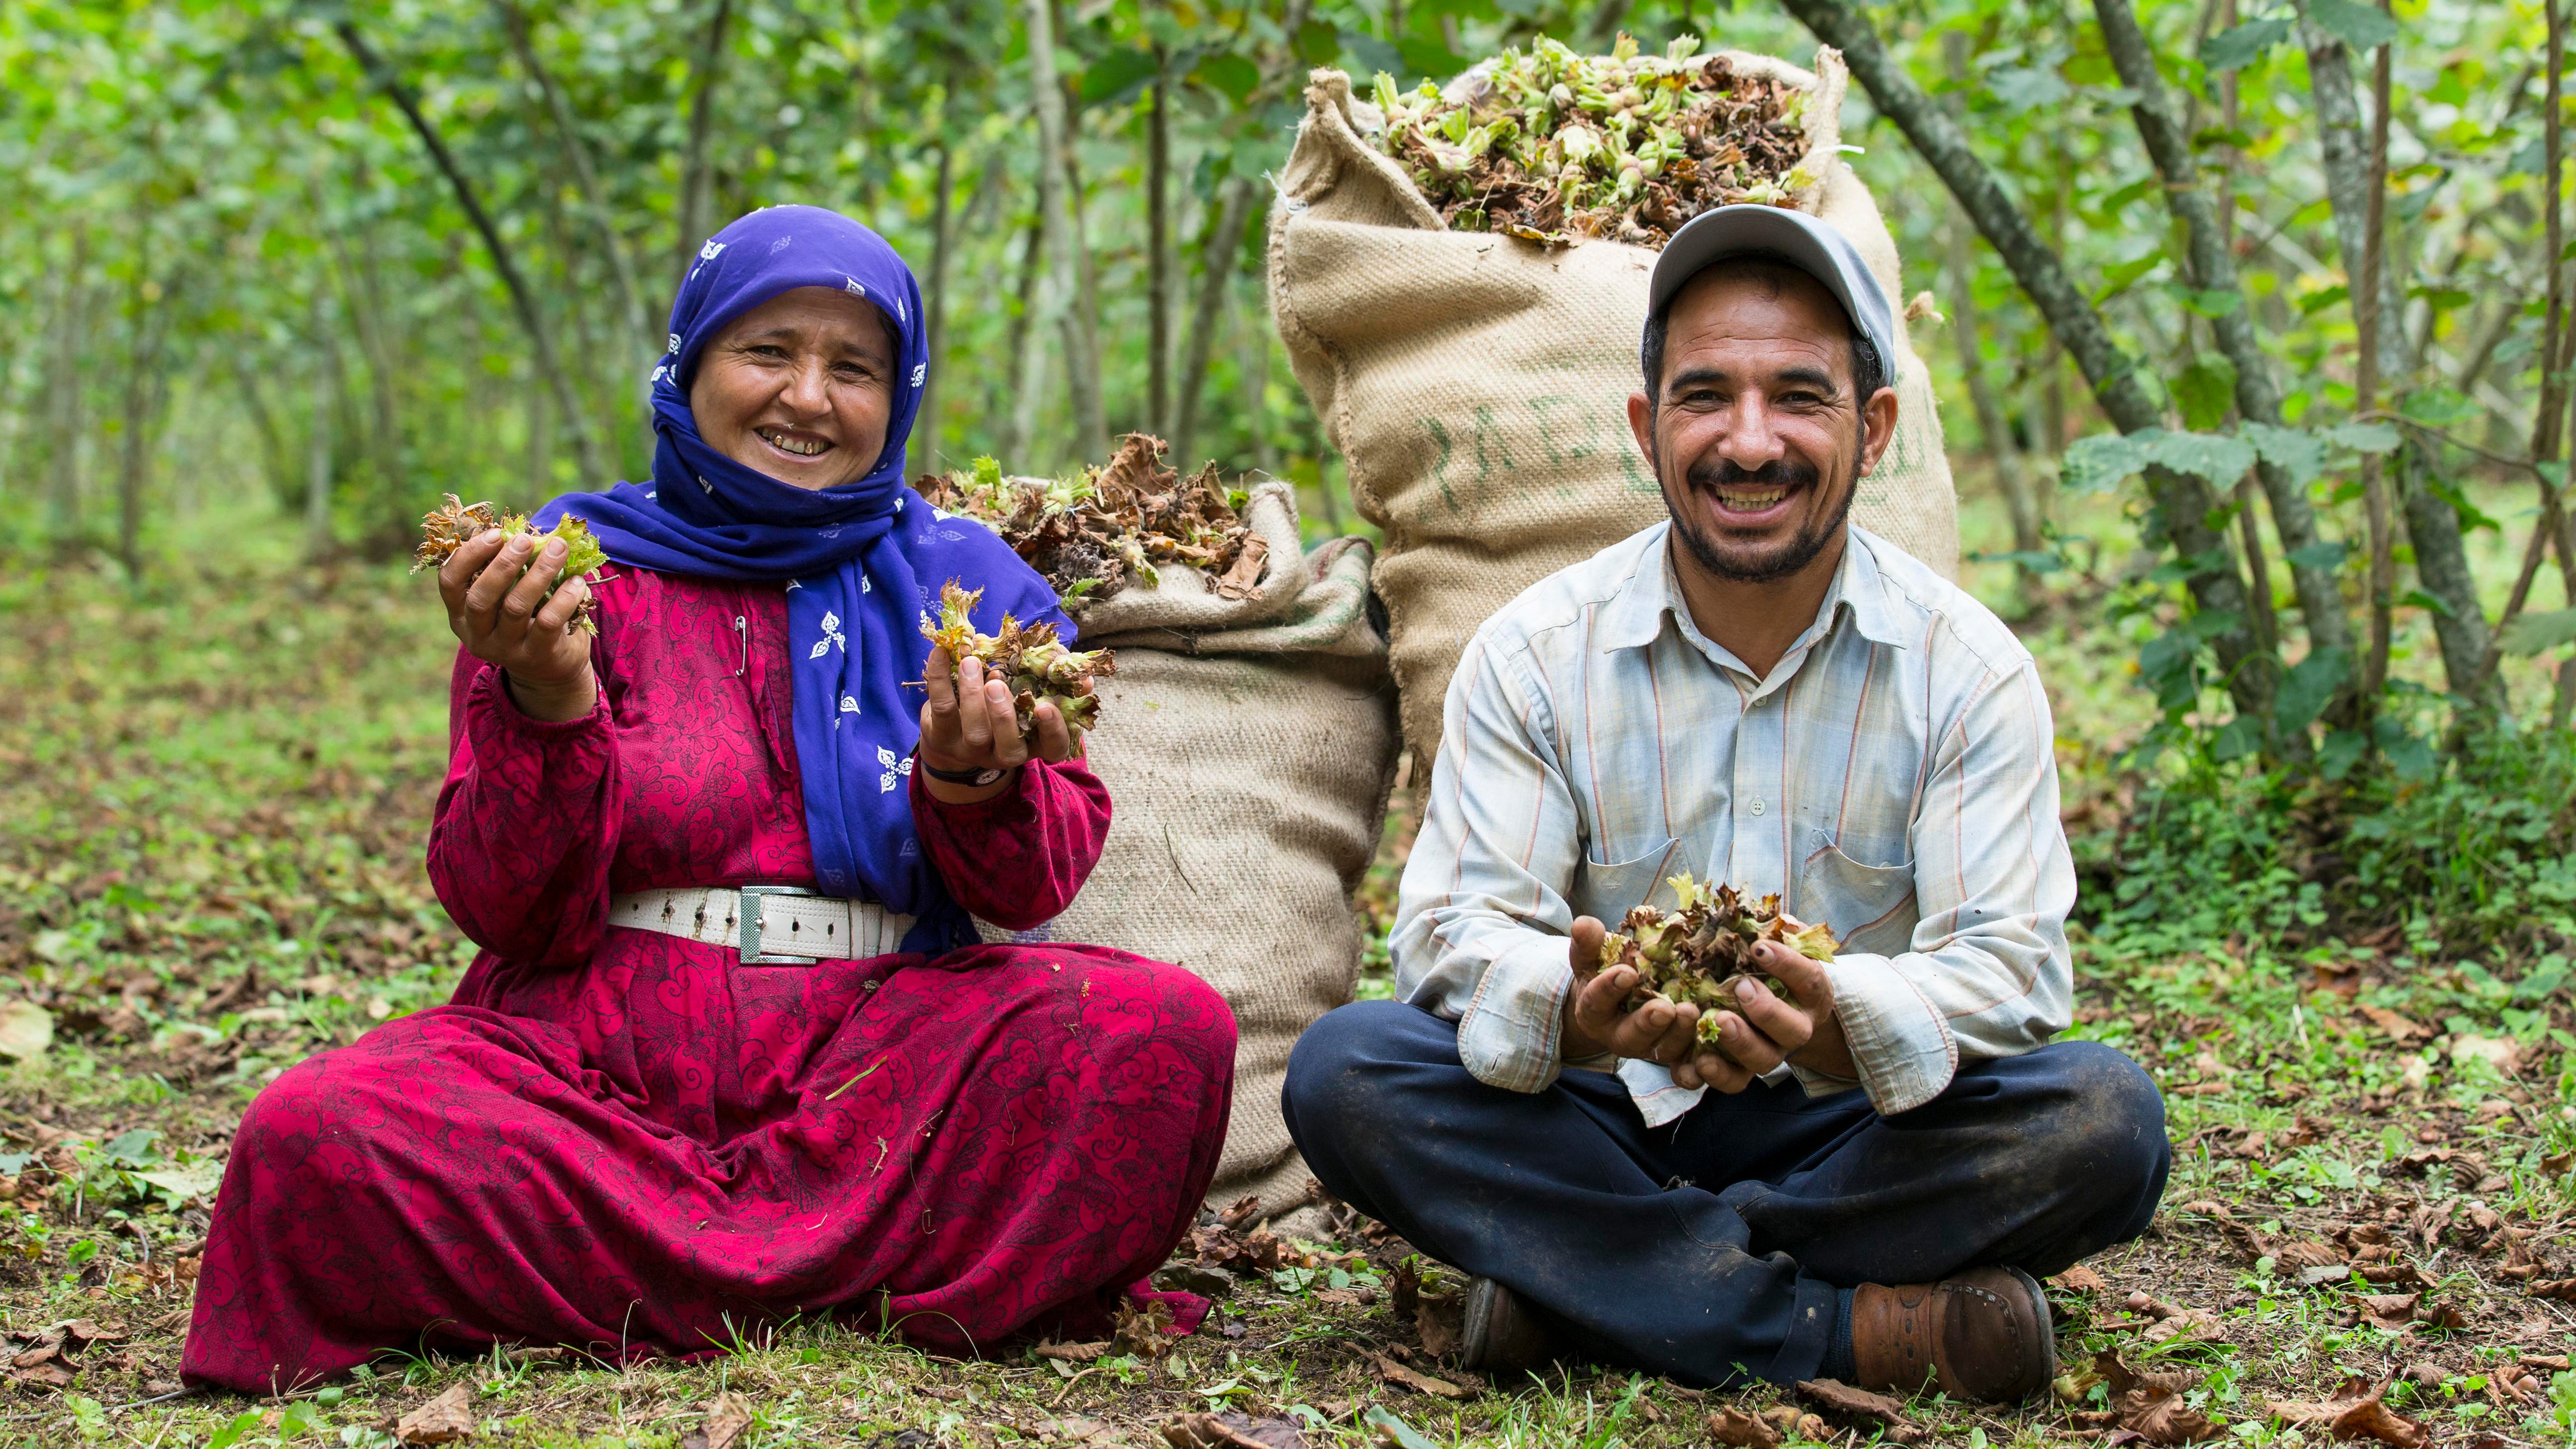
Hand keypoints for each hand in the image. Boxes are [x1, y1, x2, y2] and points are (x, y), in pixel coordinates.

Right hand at [440, 527, 594, 721]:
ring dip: (539, 573)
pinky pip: (547, 622)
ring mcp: (505, 649)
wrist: (550, 672)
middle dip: (503, 564)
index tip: (494, 534)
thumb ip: (507, 573)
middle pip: (481, 597)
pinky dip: (564, 597)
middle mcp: (477, 635)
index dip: (468, 555)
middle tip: (525, 540)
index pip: (450, 583)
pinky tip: (577, 581)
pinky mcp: (536, 656)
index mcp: (461, 615)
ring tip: (558, 549)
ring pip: (516, 607)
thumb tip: (527, 533)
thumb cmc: (526, 621)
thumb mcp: (507, 599)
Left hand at [916, 647, 1076, 803]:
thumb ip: (1055, 681)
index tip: (1046, 705)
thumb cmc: (1004, 703)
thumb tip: (1085, 680)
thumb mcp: (1030, 691)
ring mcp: (972, 750)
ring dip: (972, 694)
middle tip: (997, 682)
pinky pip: (942, 709)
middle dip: (1003, 715)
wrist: (953, 729)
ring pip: (975, 731)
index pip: (1052, 748)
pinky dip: (940, 679)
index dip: (1052, 730)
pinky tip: (941, 654)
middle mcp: (1005, 754)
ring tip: (971, 662)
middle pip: (1008, 746)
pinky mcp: (942, 737)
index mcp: (1033, 743)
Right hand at [1561, 916, 1711, 1065]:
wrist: (1621, 1002)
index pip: (1597, 1001)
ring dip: (1678, 1033)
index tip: (1627, 973)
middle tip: (1664, 1008)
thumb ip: (1589, 943)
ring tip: (1691, 1012)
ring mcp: (1648, 1047)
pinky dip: (1698, 1053)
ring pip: (1663, 1048)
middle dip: (1647, 1022)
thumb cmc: (1606, 974)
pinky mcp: (1673, 1053)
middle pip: (1631, 1035)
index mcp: (1594, 1012)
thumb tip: (1583, 924)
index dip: (1609, 988)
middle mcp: (1620, 1035)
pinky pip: (1686, 1060)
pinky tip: (1711, 1037)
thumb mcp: (1593, 958)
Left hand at [1667, 941, 1857, 1092]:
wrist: (1773, 1010)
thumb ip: (1781, 933)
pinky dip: (1716, 1074)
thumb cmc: (1772, 970)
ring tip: (1717, 1019)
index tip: (1760, 947)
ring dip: (1741, 1042)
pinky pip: (1733, 1082)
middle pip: (1791, 1030)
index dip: (1788, 965)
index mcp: (1810, 995)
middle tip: (1741, 987)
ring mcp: (1769, 1053)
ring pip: (1762, 1060)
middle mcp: (1795, 1029)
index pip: (1808, 980)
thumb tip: (1781, 919)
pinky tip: (1699, 1058)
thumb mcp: (1780, 946)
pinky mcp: (1741, 1071)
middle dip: (1767, 1010)